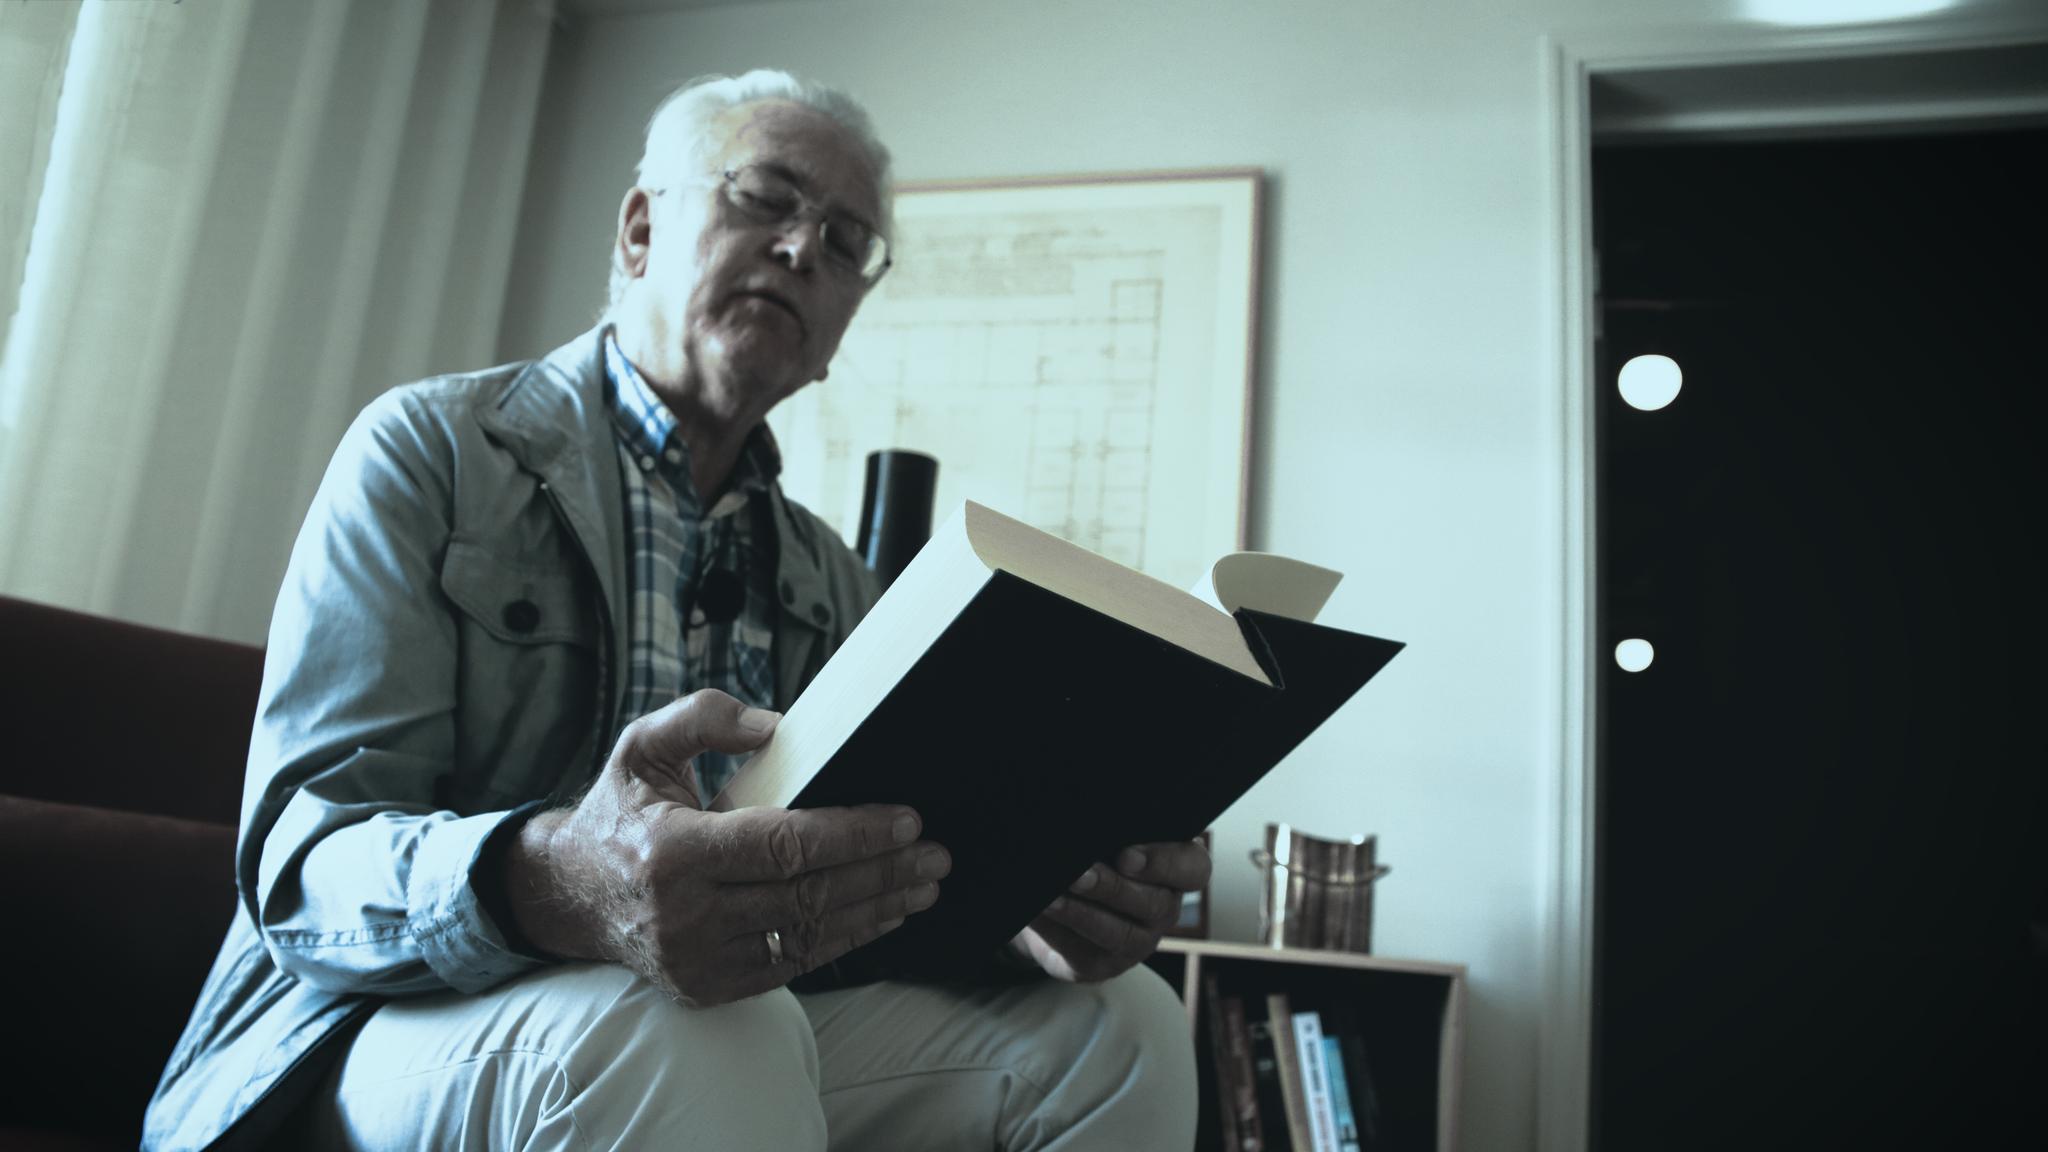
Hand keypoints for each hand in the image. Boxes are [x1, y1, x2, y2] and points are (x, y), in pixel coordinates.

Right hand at [501, 690, 948, 1005]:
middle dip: (881, 874)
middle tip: (935, 854)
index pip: (783, 845)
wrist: (570, 895)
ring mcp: (698, 960)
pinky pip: (793, 964)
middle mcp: (685, 915)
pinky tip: (880, 914)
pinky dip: (843, 939)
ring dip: (875, 911)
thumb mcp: (643, 746)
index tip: (906, 819)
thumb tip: (775, 726)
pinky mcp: (710, 986)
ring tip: (923, 885)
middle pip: (808, 895)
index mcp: (672, 853)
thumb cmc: (620, 811)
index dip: (852, 833)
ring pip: (808, 935)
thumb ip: (703, 717)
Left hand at [1011, 839, 1210, 982]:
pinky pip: (1083, 952)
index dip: (1163, 863)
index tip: (1125, 855)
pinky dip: (1057, 931)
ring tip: (1051, 897)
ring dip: (1082, 913)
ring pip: (1118, 933)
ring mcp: (1138, 942)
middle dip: (1112, 888)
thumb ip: (1111, 829)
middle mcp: (1163, 909)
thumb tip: (1084, 823)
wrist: (1062, 897)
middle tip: (1079, 873)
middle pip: (1154, 904)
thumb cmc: (1095, 853)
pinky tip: (1037, 912)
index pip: (1193, 868)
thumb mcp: (1110, 837)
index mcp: (1176, 871)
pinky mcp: (1102, 965)